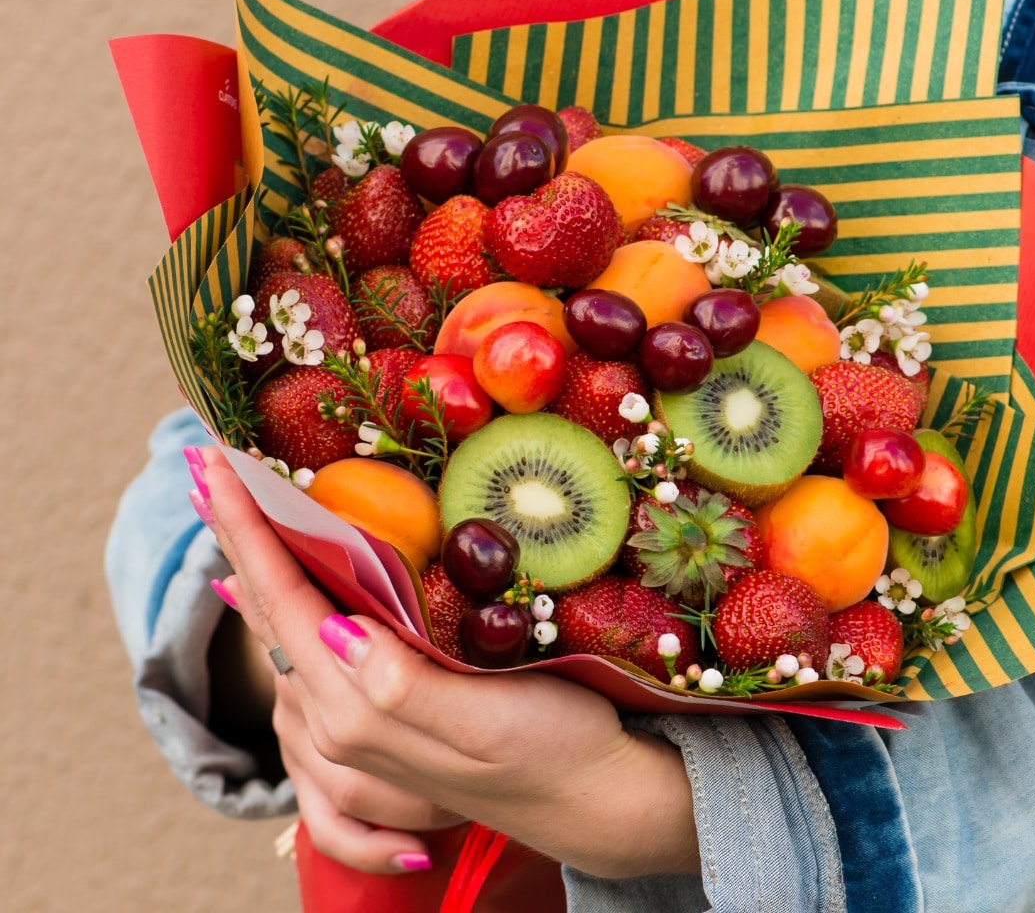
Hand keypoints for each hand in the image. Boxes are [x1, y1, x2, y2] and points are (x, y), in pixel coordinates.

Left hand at [201, 448, 698, 878]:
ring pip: (284, 641)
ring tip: (242, 517)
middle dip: (237, 540)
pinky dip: (288, 618)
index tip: (221, 466)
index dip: (250, 530)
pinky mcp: (383, 733)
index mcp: (358, 714)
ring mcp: (357, 735)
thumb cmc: (552, 750)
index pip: (285, 602)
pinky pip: (311, 667)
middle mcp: (341, 727)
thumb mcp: (483, 720)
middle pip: (269, 617)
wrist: (594, 800)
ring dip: (258, 575)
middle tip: (209, 470)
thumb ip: (398, 686)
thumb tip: (334, 626)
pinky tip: (290, 598)